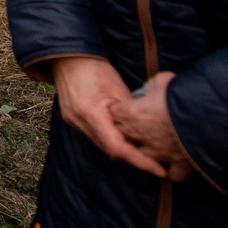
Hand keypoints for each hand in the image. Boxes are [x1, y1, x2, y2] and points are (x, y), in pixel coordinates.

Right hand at [45, 56, 180, 179]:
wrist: (68, 57)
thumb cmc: (95, 68)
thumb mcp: (119, 89)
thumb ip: (129, 114)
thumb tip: (144, 131)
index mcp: (91, 113)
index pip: (118, 148)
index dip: (140, 161)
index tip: (159, 170)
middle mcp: (79, 121)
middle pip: (110, 150)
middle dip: (133, 157)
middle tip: (157, 161)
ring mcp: (73, 121)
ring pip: (102, 144)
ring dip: (121, 148)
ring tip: (142, 148)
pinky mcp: (72, 118)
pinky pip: (94, 135)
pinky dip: (110, 138)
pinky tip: (123, 134)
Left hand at [106, 71, 196, 180]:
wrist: (208, 116)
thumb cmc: (183, 94)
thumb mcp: (163, 80)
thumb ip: (153, 85)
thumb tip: (155, 87)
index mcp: (132, 114)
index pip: (114, 112)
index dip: (120, 108)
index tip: (129, 105)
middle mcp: (141, 137)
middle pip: (124, 136)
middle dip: (129, 130)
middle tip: (142, 122)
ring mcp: (159, 153)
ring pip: (143, 157)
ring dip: (148, 152)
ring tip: (158, 144)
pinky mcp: (179, 164)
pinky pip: (173, 173)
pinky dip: (176, 169)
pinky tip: (179, 162)